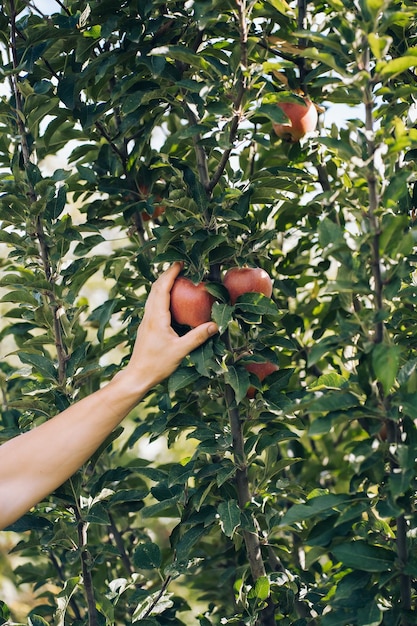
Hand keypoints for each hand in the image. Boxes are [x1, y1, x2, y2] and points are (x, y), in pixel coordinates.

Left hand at [123, 263, 217, 392]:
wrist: (137, 376)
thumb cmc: (157, 364)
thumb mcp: (180, 350)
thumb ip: (198, 336)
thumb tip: (216, 325)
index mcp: (157, 318)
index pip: (162, 289)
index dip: (170, 274)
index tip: (179, 263)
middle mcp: (149, 316)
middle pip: (155, 288)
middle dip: (166, 275)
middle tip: (179, 267)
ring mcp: (145, 321)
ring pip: (152, 296)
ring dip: (162, 285)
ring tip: (175, 279)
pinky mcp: (146, 327)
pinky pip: (153, 305)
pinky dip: (161, 296)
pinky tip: (170, 301)